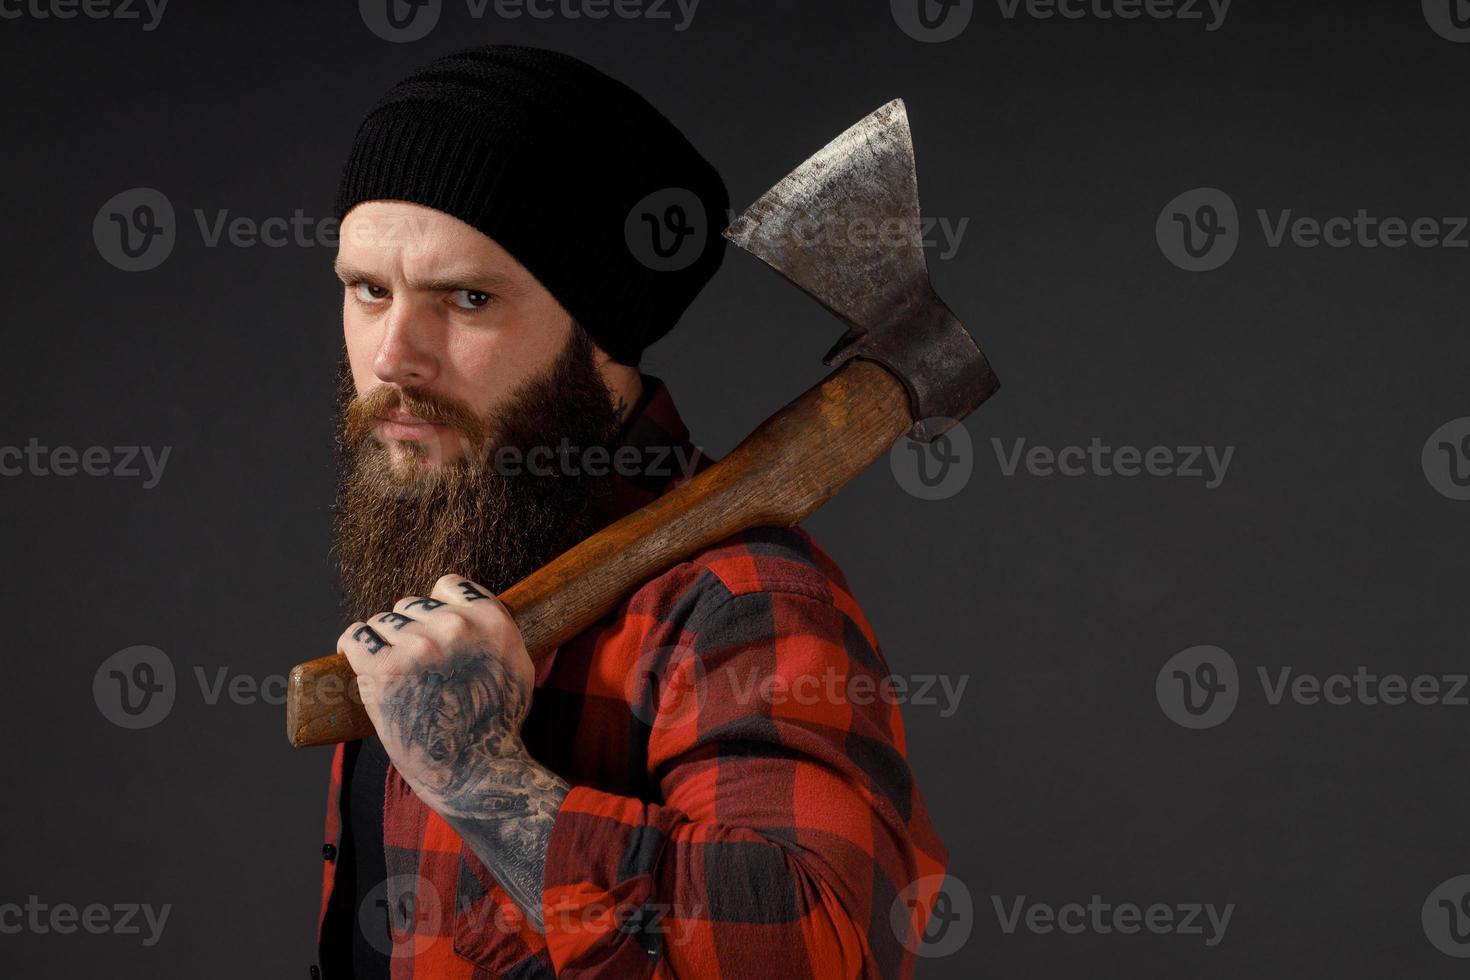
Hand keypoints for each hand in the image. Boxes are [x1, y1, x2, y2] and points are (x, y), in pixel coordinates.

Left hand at [338, 573, 533, 806]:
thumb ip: (496, 632)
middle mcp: (455, 625)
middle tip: (411, 666)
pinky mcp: (384, 669)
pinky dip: (351, 647)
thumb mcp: (518, 666)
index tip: (429, 629)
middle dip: (407, 630)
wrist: (476, 771)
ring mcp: (418, 646)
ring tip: (389, 673)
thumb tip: (471, 613)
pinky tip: (353, 658)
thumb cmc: (497, 725)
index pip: (448, 585)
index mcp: (490, 619)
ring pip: (382, 622)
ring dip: (382, 643)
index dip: (436, 607)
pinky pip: (355, 637)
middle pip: (410, 605)